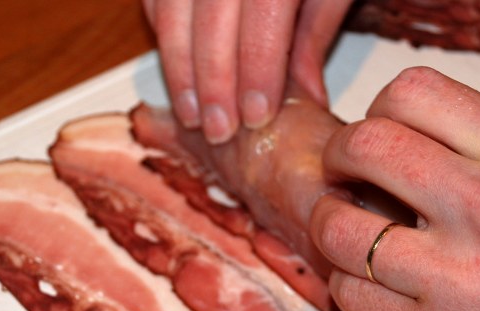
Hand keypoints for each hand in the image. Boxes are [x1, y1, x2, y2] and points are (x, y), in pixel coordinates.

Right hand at [142, 0, 351, 143]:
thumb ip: (317, 30)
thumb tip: (305, 96)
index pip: (264, 15)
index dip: (256, 68)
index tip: (256, 115)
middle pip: (211, 16)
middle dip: (212, 81)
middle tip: (218, 130)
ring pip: (172, 9)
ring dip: (178, 66)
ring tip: (192, 114)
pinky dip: (161, 30)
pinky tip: (174, 66)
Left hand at [309, 66, 479, 310]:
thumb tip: (401, 147)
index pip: (414, 92)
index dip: (375, 115)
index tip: (373, 145)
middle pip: (364, 144)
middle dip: (336, 162)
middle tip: (341, 185)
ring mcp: (454, 272)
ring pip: (338, 225)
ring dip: (330, 231)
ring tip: (349, 243)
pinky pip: (348, 292)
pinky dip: (346, 289)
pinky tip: (370, 292)